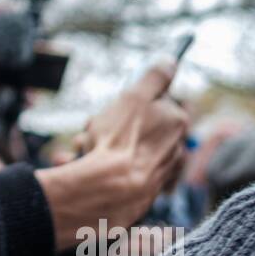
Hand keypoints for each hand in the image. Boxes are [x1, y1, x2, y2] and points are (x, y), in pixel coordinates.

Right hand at [38, 61, 188, 246]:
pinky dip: (100, 169)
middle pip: (136, 128)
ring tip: (78, 149)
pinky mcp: (141, 194)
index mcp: (176, 124)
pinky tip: (80, 165)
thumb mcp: (135, 96)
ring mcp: (158, 174)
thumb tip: (170, 61)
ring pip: (123, 151)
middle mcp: (174, 149)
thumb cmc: (120, 140)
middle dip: (107, 126)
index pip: (154, 104)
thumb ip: (154, 77)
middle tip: (88, 129)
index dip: (129, 103)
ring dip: (96, 146)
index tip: (111, 107)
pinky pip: (118, 174)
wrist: (109, 191)